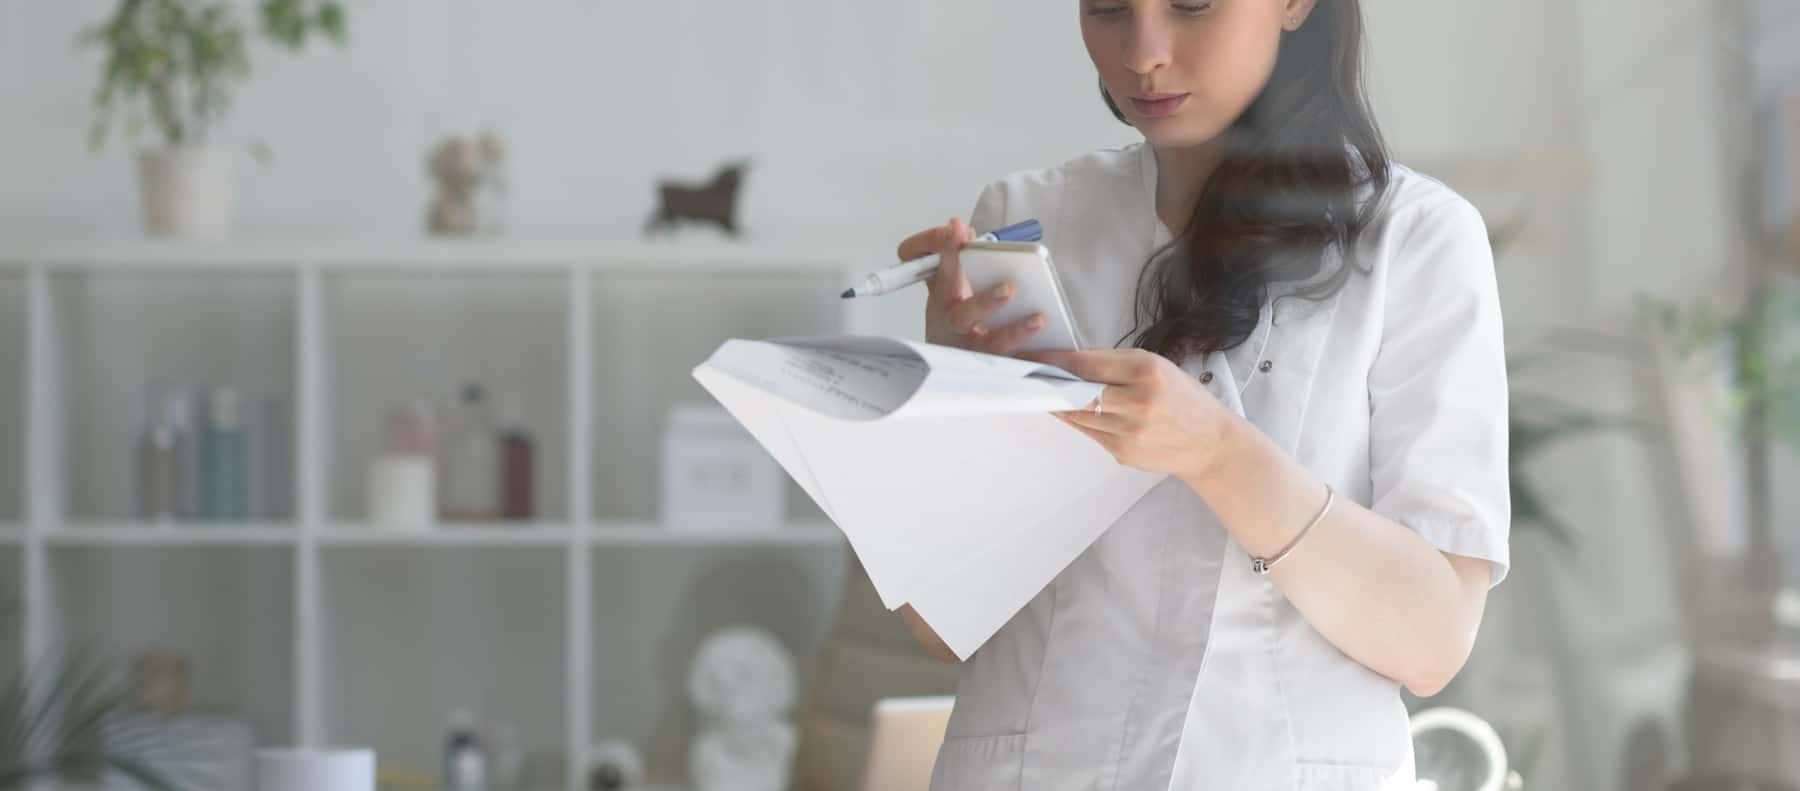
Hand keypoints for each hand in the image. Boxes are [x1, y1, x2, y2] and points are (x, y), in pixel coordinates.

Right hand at [897, 217, 1044, 354]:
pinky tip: (1059, 351)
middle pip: (963, 317)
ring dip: (1014, 334)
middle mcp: (956, 328)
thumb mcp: (946, 284)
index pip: (942, 273)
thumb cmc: (956, 315)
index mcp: (942, 302)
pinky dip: (1037, 360)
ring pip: (992, 347)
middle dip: (984, 301)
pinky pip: (1019, 365)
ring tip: (1038, 319)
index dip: (948, 252)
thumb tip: (957, 228)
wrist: (953, 361)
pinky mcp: (999, 368)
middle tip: (1007, 289)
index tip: (959, 229)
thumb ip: (949, 254)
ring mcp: (976, 352)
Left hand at [1020, 348, 1237, 479]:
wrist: (1210, 443)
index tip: (1033, 357)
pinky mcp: (1122, 453)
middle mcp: (1137, 403)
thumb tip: (1070, 361)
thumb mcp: (1157, 367)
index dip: (1054, 361)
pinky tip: (1071, 410)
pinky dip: (1077, 419)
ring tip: (1044, 391)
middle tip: (1026, 376)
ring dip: (1058, 402)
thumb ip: (1115, 363)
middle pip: (1076, 391)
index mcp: (1147, 373)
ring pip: (1077, 414)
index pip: (1086, 364)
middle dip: (1049, 383)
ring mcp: (1128, 432)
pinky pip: (1088, 432)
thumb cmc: (1184, 399)